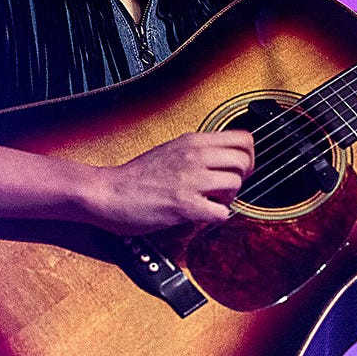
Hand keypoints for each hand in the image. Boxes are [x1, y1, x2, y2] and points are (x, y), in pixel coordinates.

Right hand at [89, 131, 254, 233]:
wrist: (109, 192)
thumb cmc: (137, 176)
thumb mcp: (172, 150)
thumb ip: (199, 151)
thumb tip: (224, 158)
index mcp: (193, 141)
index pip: (243, 138)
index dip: (248, 155)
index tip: (238, 167)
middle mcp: (194, 156)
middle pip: (244, 161)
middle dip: (241, 178)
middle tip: (226, 188)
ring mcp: (190, 180)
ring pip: (236, 184)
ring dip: (229, 197)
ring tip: (212, 201)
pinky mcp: (184, 205)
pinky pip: (222, 213)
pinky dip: (218, 217)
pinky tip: (204, 215)